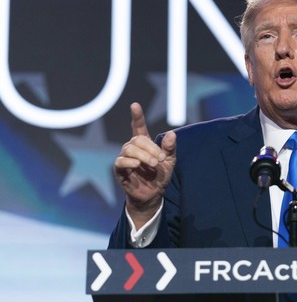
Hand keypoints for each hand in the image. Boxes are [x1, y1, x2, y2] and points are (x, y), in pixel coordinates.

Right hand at [114, 102, 176, 228]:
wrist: (154, 195)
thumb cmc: (160, 176)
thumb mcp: (170, 162)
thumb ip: (170, 148)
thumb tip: (172, 134)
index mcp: (145, 144)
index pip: (139, 127)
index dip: (137, 116)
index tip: (135, 105)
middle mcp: (133, 149)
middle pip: (137, 139)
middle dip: (150, 147)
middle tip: (160, 159)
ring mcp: (125, 159)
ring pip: (129, 148)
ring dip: (143, 155)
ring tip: (153, 164)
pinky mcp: (120, 171)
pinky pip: (120, 162)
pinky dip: (129, 161)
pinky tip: (137, 164)